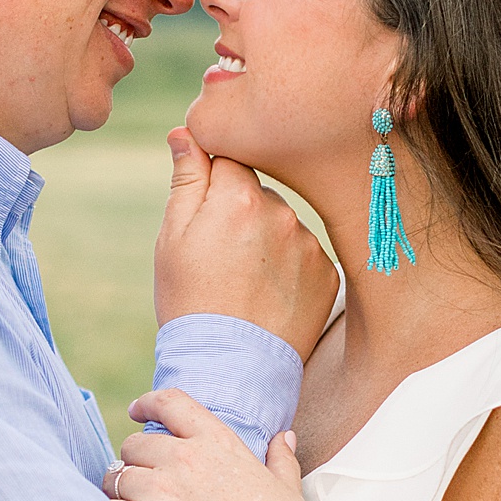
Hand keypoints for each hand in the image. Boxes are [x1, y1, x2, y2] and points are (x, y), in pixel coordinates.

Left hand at [103, 385, 341, 500]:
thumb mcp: (287, 489)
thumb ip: (280, 459)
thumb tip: (285, 437)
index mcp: (218, 442)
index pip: (171, 403)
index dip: (147, 404)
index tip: (137, 412)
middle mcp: (184, 458)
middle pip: (134, 445)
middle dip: (134, 462)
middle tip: (142, 484)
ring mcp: (161, 489)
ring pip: (115, 477)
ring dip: (118, 492)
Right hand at [153, 129, 338, 361]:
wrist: (228, 370)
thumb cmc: (189, 301)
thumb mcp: (172, 238)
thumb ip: (186, 178)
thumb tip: (185, 130)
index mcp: (238, 196)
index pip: (230, 159)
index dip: (212, 184)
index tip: (204, 213)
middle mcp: (282, 213)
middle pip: (257, 192)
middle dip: (238, 211)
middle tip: (219, 258)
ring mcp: (310, 245)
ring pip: (283, 224)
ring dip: (266, 240)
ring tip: (243, 282)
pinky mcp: (328, 275)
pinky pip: (304, 255)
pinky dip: (288, 268)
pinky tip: (267, 295)